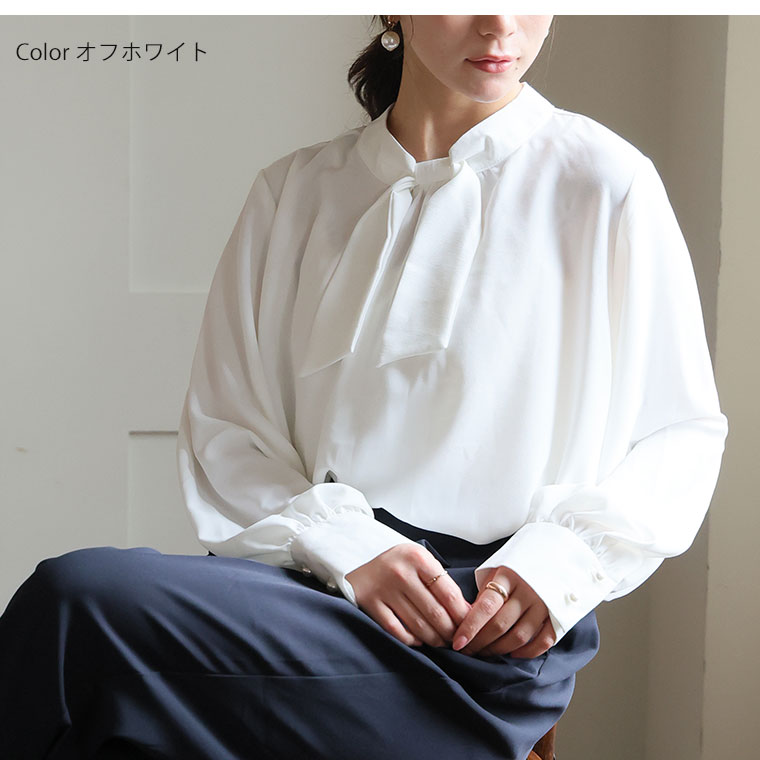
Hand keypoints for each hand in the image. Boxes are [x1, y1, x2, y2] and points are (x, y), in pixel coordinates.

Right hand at [346, 543, 471, 647]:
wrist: (358, 556)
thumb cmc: (399, 562)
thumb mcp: (420, 561)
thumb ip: (441, 582)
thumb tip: (466, 611)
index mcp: (418, 558)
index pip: (449, 594)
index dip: (463, 615)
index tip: (468, 626)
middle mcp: (401, 573)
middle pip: (435, 613)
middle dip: (450, 632)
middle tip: (457, 640)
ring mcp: (384, 589)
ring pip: (418, 625)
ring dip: (434, 639)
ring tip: (442, 642)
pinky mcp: (369, 603)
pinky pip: (397, 631)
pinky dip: (412, 640)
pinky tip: (419, 641)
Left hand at [451, 566, 555, 658]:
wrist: (556, 553)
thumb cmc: (519, 564)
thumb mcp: (498, 569)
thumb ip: (485, 592)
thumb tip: (468, 619)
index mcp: (508, 576)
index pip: (486, 606)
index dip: (470, 627)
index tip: (457, 643)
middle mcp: (527, 590)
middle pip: (500, 625)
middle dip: (480, 642)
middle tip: (468, 650)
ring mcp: (544, 603)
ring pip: (519, 636)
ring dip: (499, 649)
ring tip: (485, 652)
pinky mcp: (558, 614)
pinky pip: (544, 641)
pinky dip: (528, 652)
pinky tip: (513, 654)